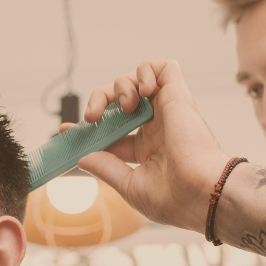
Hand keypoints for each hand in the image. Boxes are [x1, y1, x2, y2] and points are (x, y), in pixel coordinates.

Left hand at [70, 60, 230, 232]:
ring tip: (125, 105)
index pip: (111, 130)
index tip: (65, 129)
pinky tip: (143, 92)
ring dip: (120, 86)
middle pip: (118, 101)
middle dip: (99, 100)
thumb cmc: (173, 199)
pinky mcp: (179, 95)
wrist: (200, 194)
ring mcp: (167, 111)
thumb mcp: (129, 185)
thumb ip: (105, 167)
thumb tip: (82, 156)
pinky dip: (146, 71)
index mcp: (146, 149)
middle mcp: (156, 127)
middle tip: (91, 117)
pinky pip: (163, 67)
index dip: (88, 127)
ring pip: (136, 80)